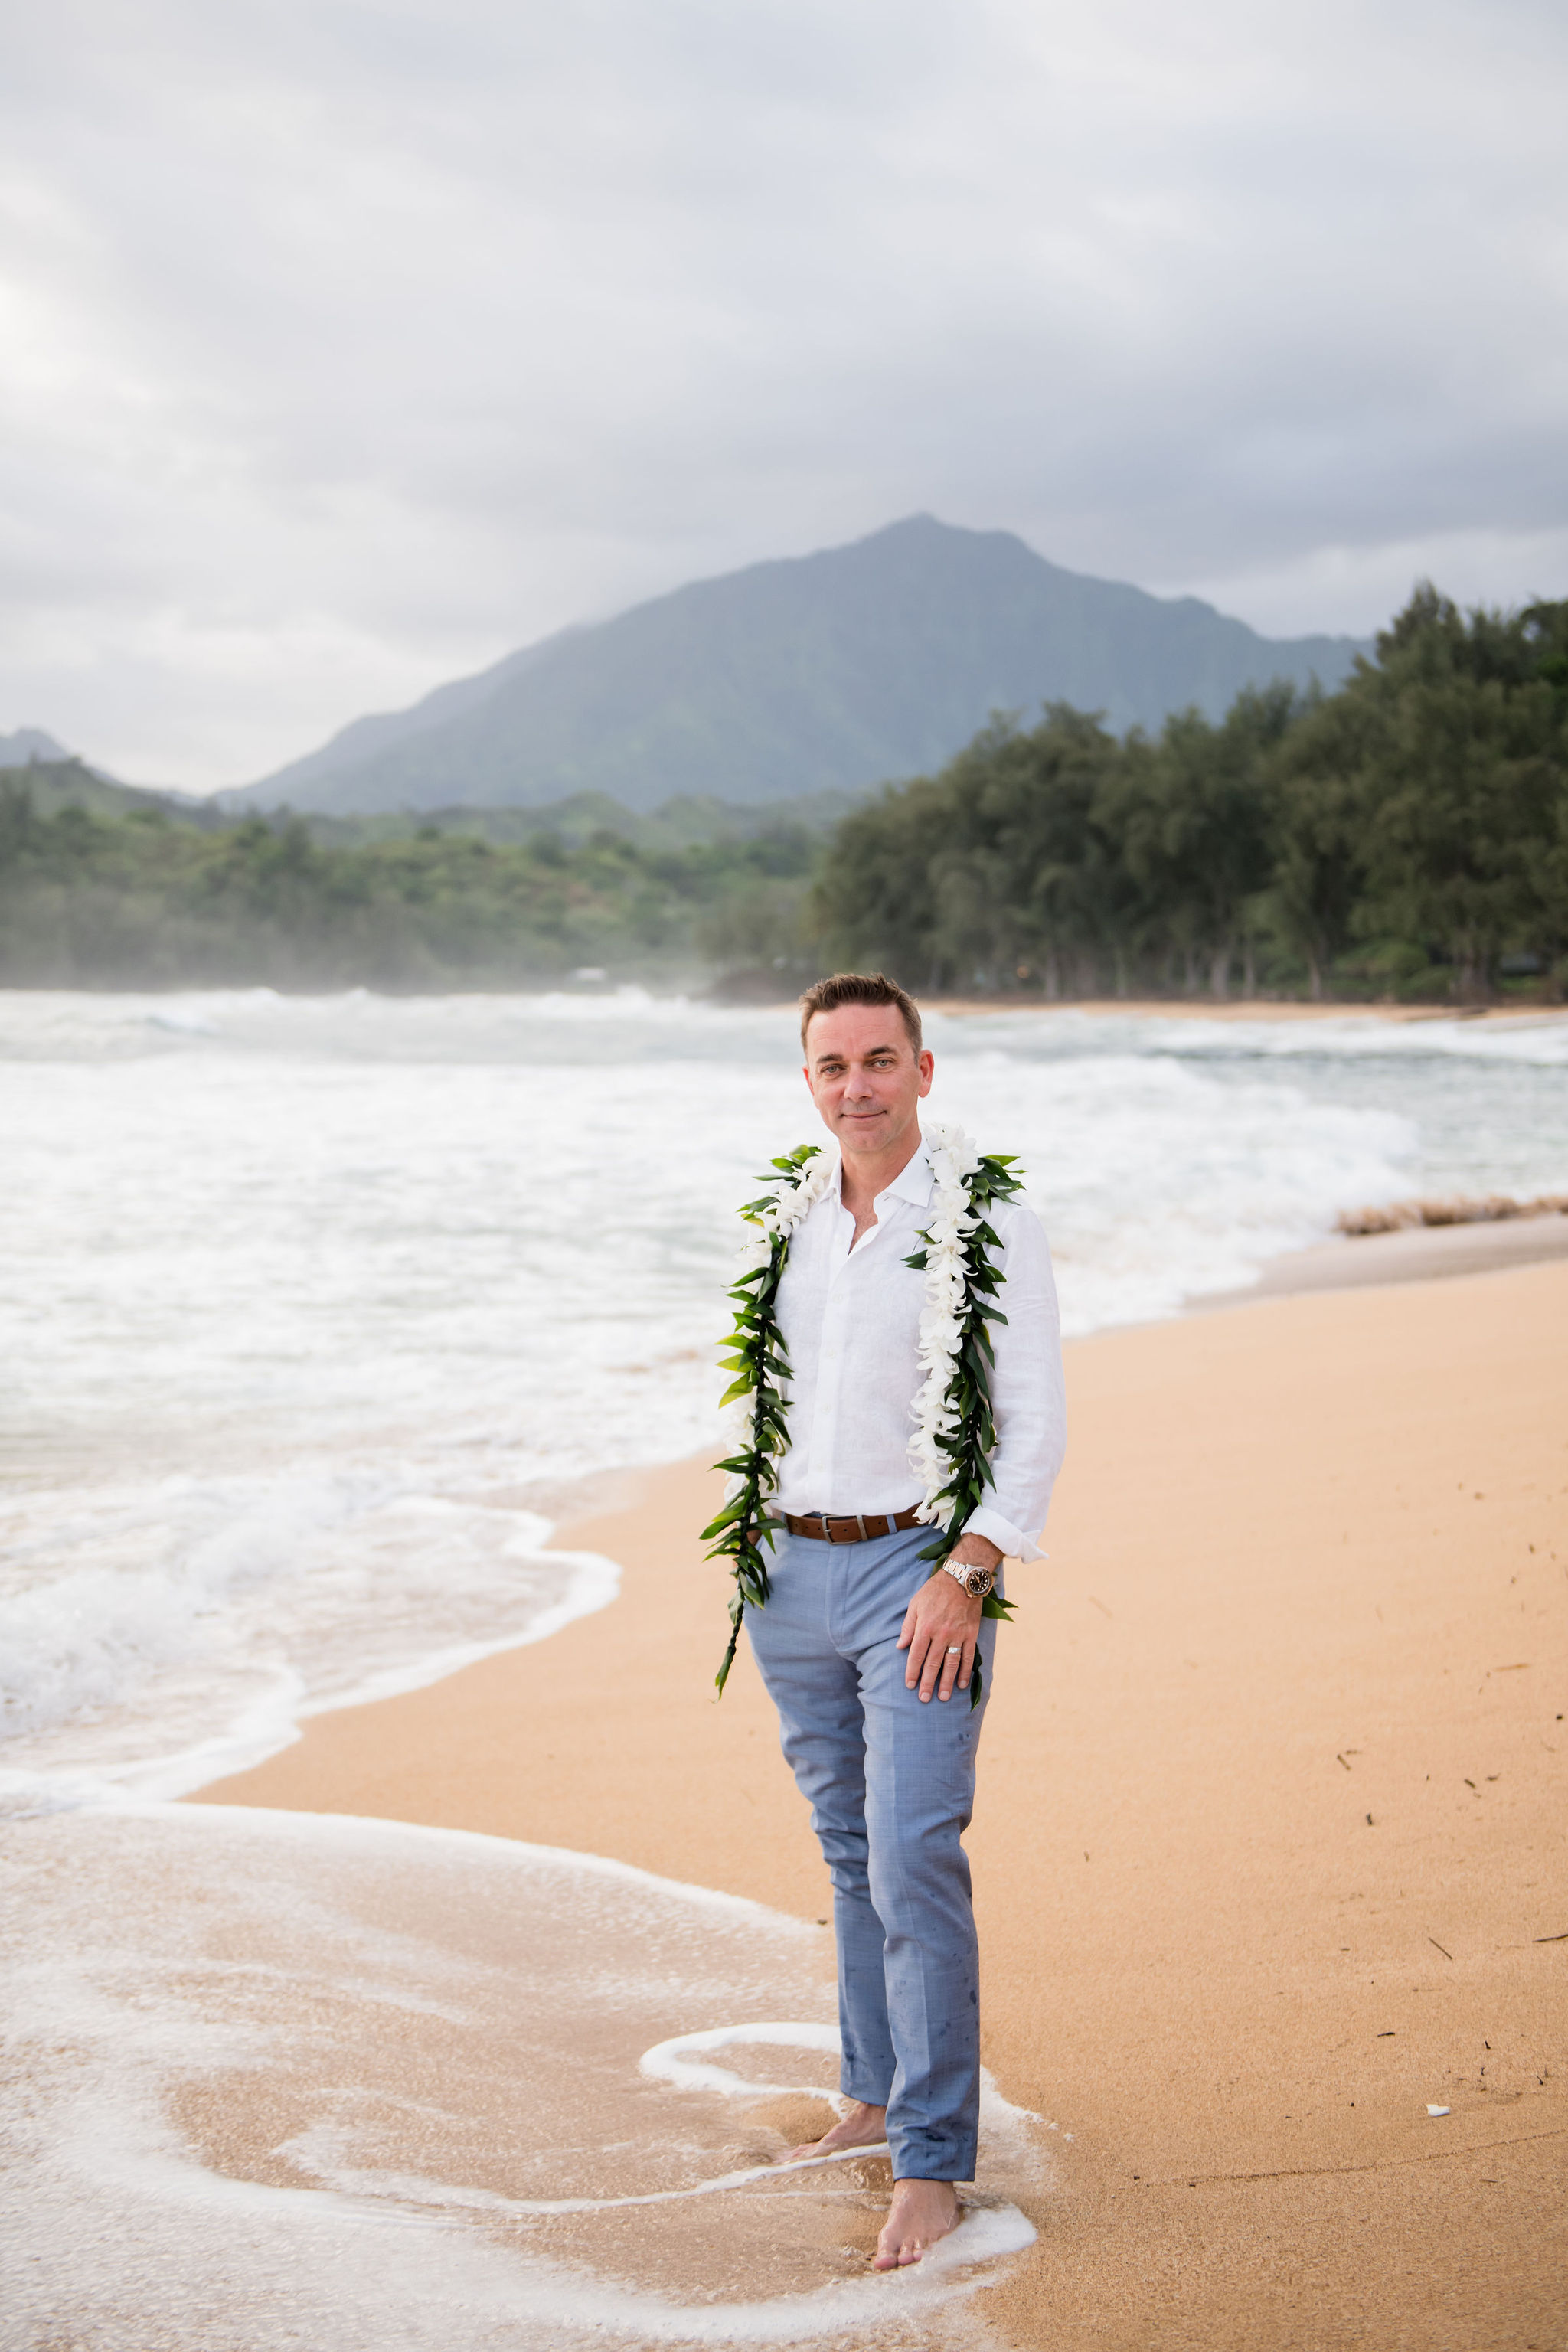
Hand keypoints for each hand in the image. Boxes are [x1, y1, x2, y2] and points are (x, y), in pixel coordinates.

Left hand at [896, 1533, 1000, 1702]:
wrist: (962, 1578)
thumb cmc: (934, 1591)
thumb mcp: (915, 1604)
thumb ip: (907, 1627)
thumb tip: (899, 1646)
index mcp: (924, 1627)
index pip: (916, 1655)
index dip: (912, 1672)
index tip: (910, 1685)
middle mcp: (940, 1633)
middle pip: (933, 1663)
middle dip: (927, 1683)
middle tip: (924, 1699)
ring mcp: (957, 1635)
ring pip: (951, 1664)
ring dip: (947, 1682)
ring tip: (943, 1697)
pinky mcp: (971, 1634)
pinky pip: (968, 1656)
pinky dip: (966, 1672)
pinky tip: (963, 1684)